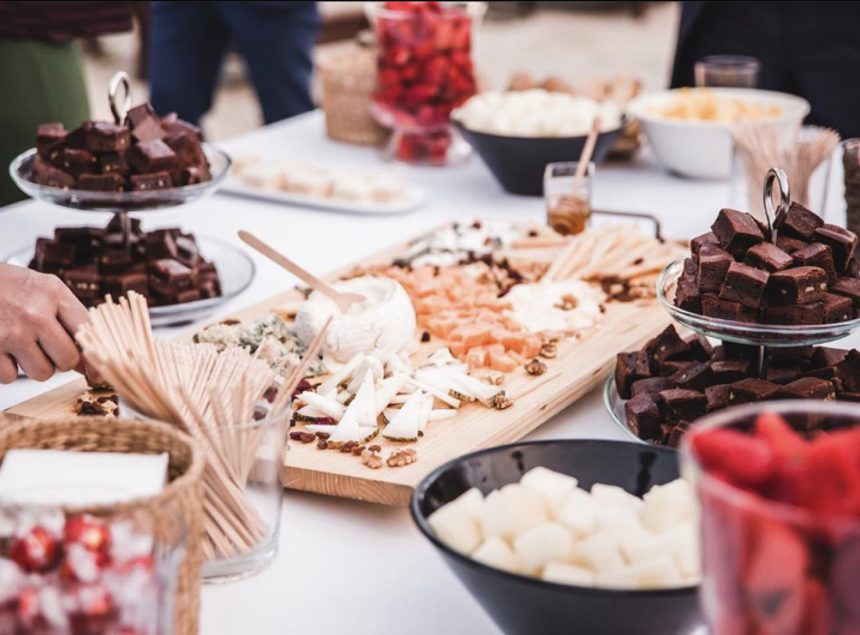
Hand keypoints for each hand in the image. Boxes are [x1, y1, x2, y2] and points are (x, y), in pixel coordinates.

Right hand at [0, 264, 88, 382]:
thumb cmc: (7, 286)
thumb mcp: (43, 290)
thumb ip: (69, 320)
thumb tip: (88, 364)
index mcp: (53, 294)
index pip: (87, 331)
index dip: (95, 356)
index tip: (96, 372)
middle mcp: (35, 313)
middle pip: (67, 359)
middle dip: (61, 361)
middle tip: (48, 350)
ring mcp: (10, 332)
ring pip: (42, 373)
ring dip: (35, 366)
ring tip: (23, 346)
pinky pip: (11, 377)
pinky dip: (8, 370)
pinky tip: (3, 351)